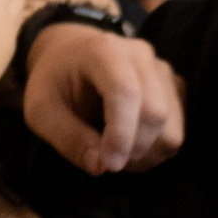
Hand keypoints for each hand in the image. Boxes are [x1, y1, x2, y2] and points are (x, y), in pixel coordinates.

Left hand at [21, 23, 184, 176]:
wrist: (71, 55)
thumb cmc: (53, 81)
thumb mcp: (40, 109)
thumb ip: (67, 137)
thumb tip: (100, 167)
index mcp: (103, 51)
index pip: (125, 92)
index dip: (120, 134)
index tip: (108, 165)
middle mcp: (141, 55)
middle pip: (155, 113)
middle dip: (132, 149)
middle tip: (104, 160)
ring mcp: (162, 71)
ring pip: (172, 130)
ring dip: (145, 155)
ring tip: (116, 151)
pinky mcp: (175, 88)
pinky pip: (177, 132)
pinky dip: (156, 150)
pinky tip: (130, 143)